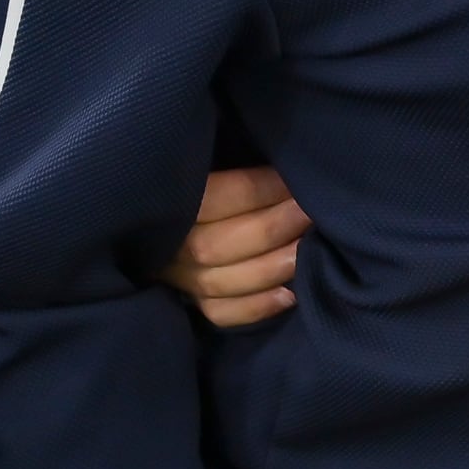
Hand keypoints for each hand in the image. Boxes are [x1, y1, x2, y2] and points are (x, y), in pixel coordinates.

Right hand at [163, 166, 311, 325]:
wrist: (156, 209)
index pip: (215, 198)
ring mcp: (177, 277)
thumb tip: (281, 163)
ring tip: (309, 249)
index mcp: (165, 198)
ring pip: (220, 282)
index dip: (262, 190)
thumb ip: (235, 160)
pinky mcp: (191, 300)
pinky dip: (256, 307)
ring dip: (271, 267)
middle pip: (215, 246)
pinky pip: (221, 312)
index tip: (295, 179)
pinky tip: (289, 295)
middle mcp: (166, 244)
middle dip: (273, 228)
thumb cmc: (207, 169)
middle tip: (311, 212)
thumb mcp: (212, 156)